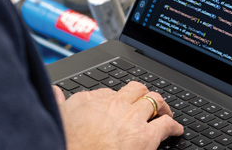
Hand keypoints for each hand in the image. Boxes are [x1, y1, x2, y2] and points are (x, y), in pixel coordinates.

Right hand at [54, 81, 182, 149]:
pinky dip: (174, 126)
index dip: (117, 98)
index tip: (119, 104)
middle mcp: (114, 104)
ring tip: (165, 111)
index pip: (110, 91)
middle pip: (135, 89)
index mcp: (92, 100)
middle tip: (148, 102)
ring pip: (154, 100)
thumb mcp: (58, 117)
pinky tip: (176, 130)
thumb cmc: (68, 142)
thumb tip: (55, 92)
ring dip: (161, 105)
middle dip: (143, 94)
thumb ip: (59, 102)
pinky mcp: (145, 136)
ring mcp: (131, 118)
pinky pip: (166, 124)